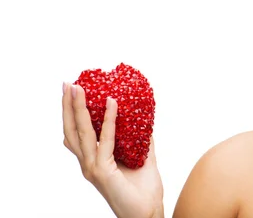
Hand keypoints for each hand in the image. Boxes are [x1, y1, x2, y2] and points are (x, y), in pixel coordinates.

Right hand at [62, 82, 163, 217]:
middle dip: (68, 106)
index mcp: (94, 160)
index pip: (76, 133)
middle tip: (67, 83)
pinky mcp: (102, 172)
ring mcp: (92, 168)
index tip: (71, 91)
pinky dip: (109, 121)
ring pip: (81, 133)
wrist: (147, 213)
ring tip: (79, 88)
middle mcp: (88, 163)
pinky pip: (105, 141)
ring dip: (80, 109)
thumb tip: (146, 121)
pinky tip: (112, 103)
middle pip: (71, 130)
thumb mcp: (143, 158)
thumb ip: (142, 140)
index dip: (71, 113)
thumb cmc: (144, 191)